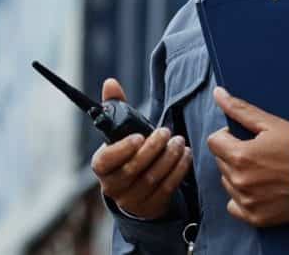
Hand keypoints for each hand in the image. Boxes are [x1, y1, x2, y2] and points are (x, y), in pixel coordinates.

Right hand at [90, 78, 192, 219]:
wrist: (136, 187)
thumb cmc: (127, 151)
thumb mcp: (120, 131)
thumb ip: (115, 106)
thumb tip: (111, 83)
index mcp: (102, 167)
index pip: (106, 161)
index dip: (122, 149)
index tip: (139, 136)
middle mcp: (113, 186)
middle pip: (133, 169)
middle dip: (153, 148)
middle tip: (166, 132)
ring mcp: (132, 200)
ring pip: (152, 179)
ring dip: (169, 158)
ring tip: (180, 142)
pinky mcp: (151, 206)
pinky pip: (167, 189)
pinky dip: (178, 171)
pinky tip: (186, 156)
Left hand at [207, 86, 288, 226]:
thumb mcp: (269, 123)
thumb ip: (239, 109)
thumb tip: (217, 93)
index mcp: (240, 156)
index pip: (214, 142)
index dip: (227, 136)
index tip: (244, 138)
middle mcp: (239, 181)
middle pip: (220, 162)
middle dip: (233, 154)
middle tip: (258, 153)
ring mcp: (246, 201)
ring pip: (227, 182)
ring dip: (237, 175)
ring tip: (262, 170)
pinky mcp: (255, 217)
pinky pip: (234, 205)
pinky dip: (242, 197)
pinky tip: (260, 189)